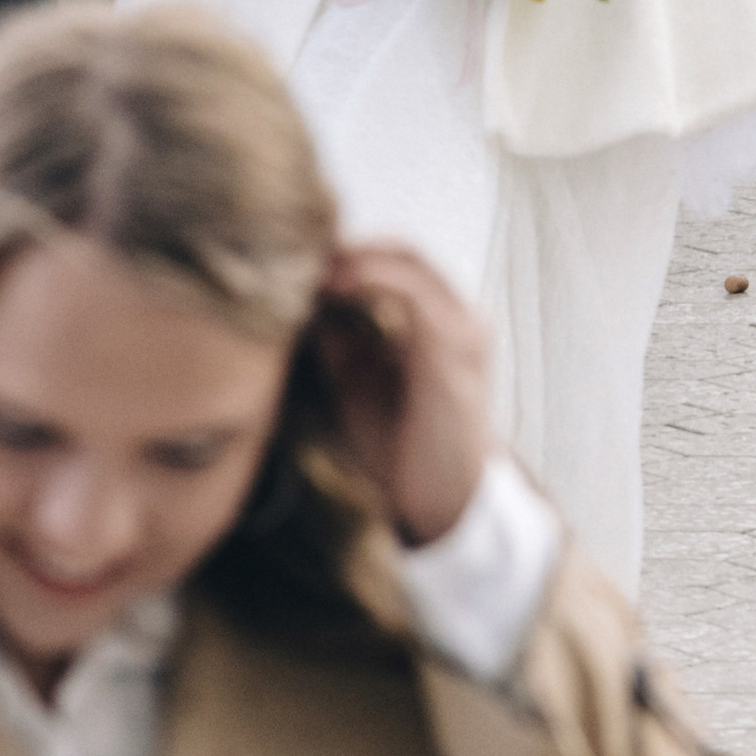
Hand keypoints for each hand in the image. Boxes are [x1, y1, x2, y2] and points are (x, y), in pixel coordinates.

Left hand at [312, 243, 493, 547]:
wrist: (441, 508)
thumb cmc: (397, 450)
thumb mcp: (355, 381)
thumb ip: (337, 338)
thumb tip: (296, 296)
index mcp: (439, 323)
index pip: (393, 259)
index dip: (344, 251)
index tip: (292, 255)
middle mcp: (460, 316)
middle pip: (402, 250)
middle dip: (347, 246)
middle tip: (293, 251)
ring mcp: (462, 329)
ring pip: (408, 262)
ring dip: (354, 257)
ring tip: (307, 265)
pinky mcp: (455, 350)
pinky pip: (414, 294)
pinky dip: (371, 280)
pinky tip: (330, 288)